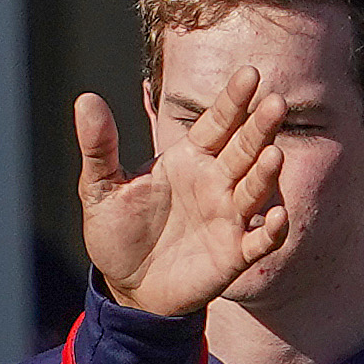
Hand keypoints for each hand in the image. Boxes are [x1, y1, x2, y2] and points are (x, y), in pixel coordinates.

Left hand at [77, 67, 287, 315]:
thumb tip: (85, 99)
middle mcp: (215, 183)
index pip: (217, 123)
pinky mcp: (234, 254)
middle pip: (244, 149)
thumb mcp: (100, 188)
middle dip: (260, 127)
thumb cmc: (118, 233)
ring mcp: (228, 218)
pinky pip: (260, 241)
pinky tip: (277, 217)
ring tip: (274, 155)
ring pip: (255, 189)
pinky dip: (272, 230)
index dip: (234, 100)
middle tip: (275, 103)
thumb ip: (99, 146)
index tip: (249, 75)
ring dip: (266, 173)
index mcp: (189, 159)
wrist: (127, 288)